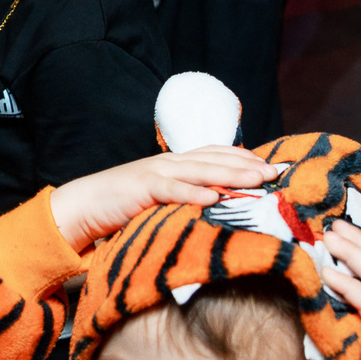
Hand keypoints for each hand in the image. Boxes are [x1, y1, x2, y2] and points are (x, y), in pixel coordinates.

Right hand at [50, 149, 285, 251]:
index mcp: (175, 163)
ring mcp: (156, 173)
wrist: (84, 204)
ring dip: (231, 174)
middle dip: (247, 165)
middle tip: (276, 172)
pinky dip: (193, 193)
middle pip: (215, 159)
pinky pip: (172, 190)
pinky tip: (212, 197)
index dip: (245, 158)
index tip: (271, 167)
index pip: (217, 154)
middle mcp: (170, 163)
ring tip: (256, 180)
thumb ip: (185, 196)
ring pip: (200, 170)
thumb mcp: (161, 198)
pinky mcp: (142, 189)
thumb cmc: (123, 205)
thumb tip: (217, 205)